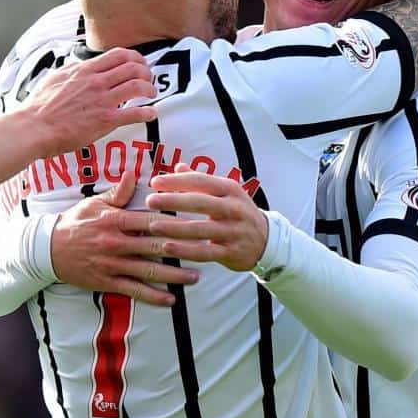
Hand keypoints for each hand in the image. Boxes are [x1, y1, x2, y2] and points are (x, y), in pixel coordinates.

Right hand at [25, 49, 158, 149]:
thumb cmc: (40, 106)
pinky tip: (151, 114)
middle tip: (148, 79)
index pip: (118, 55)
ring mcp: (102, 100)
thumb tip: (81, 64)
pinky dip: (147, 113)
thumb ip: (72, 70)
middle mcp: (96, 82)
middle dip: (146, 72)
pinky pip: (133, 113)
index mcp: (85, 70)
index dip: (135, 58)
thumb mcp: (55, 78)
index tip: (139, 64)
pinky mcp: (104, 120)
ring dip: (149, 89)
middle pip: (132, 67)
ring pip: (137, 86)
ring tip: (151, 94)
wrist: (34, 127)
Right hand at [48, 153, 198, 306]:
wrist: (48, 249)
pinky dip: (153, 296)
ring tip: (195, 277)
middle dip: (183, 250)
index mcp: (115, 220)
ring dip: (174, 275)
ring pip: (148, 271)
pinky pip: (133, 290)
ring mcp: (112, 264)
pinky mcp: (107, 282)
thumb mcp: (94, 203)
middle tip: (206, 251)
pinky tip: (171, 300)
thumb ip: (118, 192)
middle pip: (156, 246)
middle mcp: (115, 242)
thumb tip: (133, 173)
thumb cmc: (76, 223)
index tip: (197, 222)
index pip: (151, 220)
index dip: (176, 222)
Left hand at [140, 172, 269, 272]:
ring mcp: (234, 231)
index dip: (177, 181)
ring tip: (153, 226)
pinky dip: (185, 251)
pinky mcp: (232, 252)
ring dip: (175, 228)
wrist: (267, 240)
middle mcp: (234, 208)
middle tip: (150, 200)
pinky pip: (205, 252)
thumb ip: (201, 181)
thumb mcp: (226, 192)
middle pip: (200, 203)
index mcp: (230, 189)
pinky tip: (167, 247)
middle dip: (173, 201)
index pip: (201, 181)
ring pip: (201, 229)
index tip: (155, 183)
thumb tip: (178, 166)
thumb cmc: (238, 212)